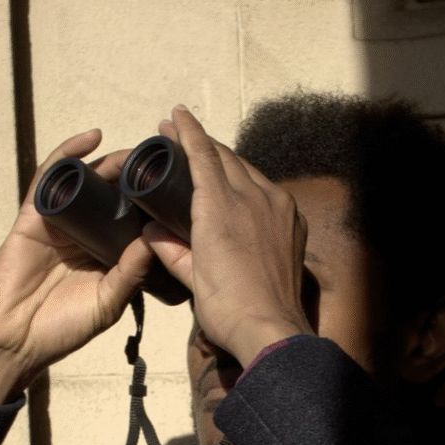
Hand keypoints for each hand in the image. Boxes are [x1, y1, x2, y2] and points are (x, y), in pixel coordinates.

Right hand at [0, 130, 153, 403]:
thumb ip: (130, 273)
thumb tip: (154, 238)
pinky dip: (69, 154)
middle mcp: (85, 233)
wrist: (16, 341)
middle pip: (113, 194)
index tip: (178, 185)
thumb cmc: (63, 328)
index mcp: (106, 253)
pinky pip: (50, 177)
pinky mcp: (33, 216)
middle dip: (135, 177)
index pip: (133, 218)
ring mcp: (58, 222)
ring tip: (134, 153)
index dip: (152, 201)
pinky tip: (91, 138)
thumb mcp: (108, 302)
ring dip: (109, 162)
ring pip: (87, 181)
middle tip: (160, 163)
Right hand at [144, 106, 313, 366]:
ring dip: (228, 163)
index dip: (188, 132)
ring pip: (249, 171)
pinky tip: (241, 192)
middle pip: (227, 157)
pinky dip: (250, 184)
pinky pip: (269, 190)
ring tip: (209, 164)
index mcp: (220, 207)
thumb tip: (151, 232)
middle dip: (204, 144)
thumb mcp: (191, 277)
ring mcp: (279, 207)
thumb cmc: (227, 307)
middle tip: (183, 138)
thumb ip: (170, 249)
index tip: (175, 115)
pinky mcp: (294, 222)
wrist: (271, 329)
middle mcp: (253, 197)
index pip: (203, 155)